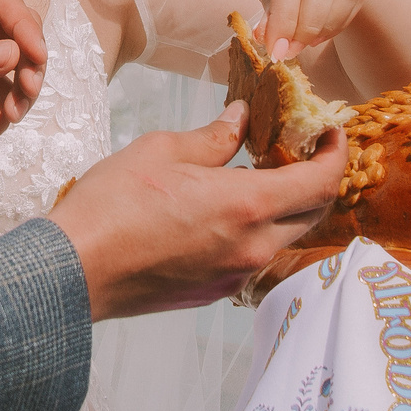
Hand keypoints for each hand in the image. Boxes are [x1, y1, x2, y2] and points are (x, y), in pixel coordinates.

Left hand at [0, 0, 46, 142]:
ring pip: (15, 66)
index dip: (27, 30)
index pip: (5, 4)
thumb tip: (13, 55)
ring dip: (17, 95)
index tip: (36, 61)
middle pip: (19, 34)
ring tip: (7, 120)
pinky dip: (0, 114)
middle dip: (27, 66)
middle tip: (26, 96)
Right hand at [45, 102, 348, 319]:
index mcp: (246, 205)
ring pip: (283, 236)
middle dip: (315, 178)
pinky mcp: (215, 291)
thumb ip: (213, 137)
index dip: (335, 154)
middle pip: (312, 213)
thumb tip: (240, 119)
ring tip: (258, 174)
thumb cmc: (112, 207)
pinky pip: (253, 255)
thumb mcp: (162, 151)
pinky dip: (256, 228)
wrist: (74, 271)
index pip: (321, 182)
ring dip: (284, 205)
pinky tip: (226, 208)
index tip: (331, 132)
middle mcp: (252, 246)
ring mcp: (235, 274)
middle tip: (298, 149)